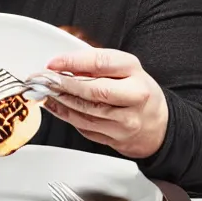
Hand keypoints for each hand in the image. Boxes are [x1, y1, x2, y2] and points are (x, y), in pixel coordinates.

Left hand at [39, 48, 168, 158]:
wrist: (158, 125)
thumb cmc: (137, 91)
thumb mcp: (124, 69)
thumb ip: (95, 64)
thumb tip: (63, 63)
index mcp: (134, 72)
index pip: (101, 63)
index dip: (72, 62)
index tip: (53, 63)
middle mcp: (134, 96)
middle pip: (92, 91)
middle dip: (62, 84)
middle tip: (43, 79)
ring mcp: (126, 121)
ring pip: (85, 111)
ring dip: (60, 101)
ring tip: (45, 91)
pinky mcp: (116, 138)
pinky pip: (84, 126)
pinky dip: (65, 115)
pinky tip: (55, 106)